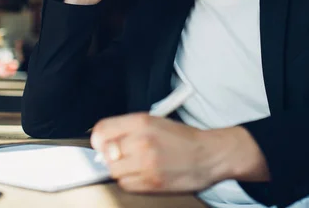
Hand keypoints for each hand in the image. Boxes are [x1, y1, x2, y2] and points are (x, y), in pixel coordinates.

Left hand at [90, 113, 269, 192]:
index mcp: (142, 122)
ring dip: (122, 170)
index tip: (102, 144)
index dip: (99, 139)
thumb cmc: (185, 138)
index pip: (101, 130)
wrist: (209, 155)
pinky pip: (126, 185)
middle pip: (105, 154)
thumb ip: (129, 128)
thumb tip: (103, 141)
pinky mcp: (151, 181)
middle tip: (125, 155)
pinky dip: (131, 181)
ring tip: (138, 165)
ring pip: (114, 171)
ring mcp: (145, 163)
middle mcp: (141, 141)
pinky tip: (144, 173)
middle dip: (112, 156)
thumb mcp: (156, 122)